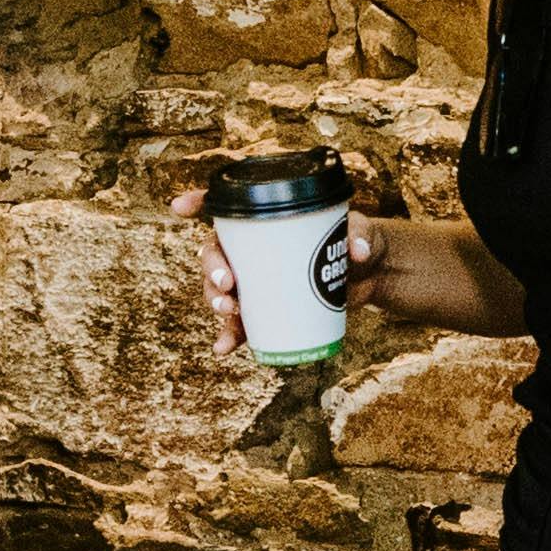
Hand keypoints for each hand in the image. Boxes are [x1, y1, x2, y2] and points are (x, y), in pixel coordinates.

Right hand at [191, 210, 377, 348]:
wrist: (371, 275)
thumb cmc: (357, 240)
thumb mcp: (361, 231)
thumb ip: (359, 234)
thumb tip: (355, 252)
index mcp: (267, 219)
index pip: (226, 206)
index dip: (197, 202)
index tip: (179, 206)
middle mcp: (253, 248)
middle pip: (215, 253)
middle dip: (212, 269)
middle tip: (229, 284)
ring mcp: (257, 280)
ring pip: (220, 290)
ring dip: (215, 302)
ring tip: (229, 312)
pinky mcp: (267, 307)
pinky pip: (240, 324)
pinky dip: (229, 336)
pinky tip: (223, 348)